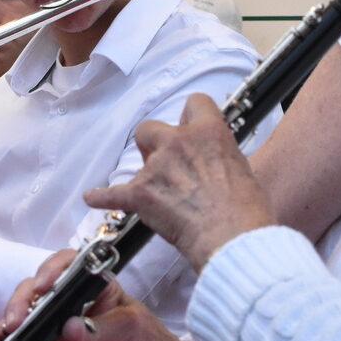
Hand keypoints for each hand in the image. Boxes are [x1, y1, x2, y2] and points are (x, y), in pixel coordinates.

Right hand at [0, 252, 212, 340]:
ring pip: (20, 325)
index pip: (65, 266)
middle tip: (15, 322)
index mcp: (92, 287)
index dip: (50, 271)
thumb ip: (103, 328)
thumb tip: (69, 330)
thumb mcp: (133, 329)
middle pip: (34, 294)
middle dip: (19, 303)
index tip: (43, 286)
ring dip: (0, 331)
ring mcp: (54, 334)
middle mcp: (68, 306)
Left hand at [83, 93, 274, 271]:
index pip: (194, 103)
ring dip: (143, 173)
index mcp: (209, 132)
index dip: (191, 118)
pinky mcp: (141, 194)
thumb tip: (211, 164)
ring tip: (157, 194)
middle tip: (169, 165)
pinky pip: (111, 193)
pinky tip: (93, 198)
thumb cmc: (247, 210)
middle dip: (155, 144)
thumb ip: (219, 156)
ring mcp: (157, 167)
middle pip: (151, 128)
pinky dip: (102, 197)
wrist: (233, 238)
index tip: (189, 131)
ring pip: (136, 159)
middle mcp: (179, 142)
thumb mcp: (242, 168)